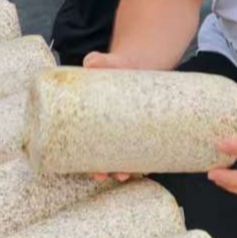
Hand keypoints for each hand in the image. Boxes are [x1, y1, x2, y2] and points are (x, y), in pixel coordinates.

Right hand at [82, 49, 143, 181]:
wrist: (136, 64)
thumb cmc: (114, 67)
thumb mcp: (106, 64)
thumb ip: (99, 62)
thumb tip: (91, 62)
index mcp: (93, 122)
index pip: (87, 150)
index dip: (90, 165)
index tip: (95, 173)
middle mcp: (108, 131)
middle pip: (106, 159)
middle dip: (110, 171)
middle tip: (114, 175)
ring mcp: (127, 131)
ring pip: (125, 158)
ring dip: (126, 169)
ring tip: (130, 174)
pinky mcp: (143, 127)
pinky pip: (144, 148)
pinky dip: (146, 161)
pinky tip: (149, 168)